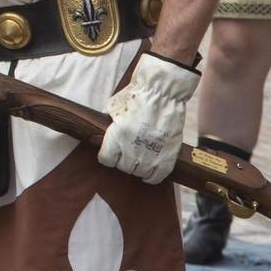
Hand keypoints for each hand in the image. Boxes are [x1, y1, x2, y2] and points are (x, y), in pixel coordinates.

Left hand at [97, 53, 197, 183]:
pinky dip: (152, 176)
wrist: (163, 93)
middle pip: (123, 167)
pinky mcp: (167, 158)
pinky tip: (151, 170)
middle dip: (123, 159)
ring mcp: (151, 156)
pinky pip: (157, 177)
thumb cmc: (137, 96)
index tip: (110, 153)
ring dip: (138, 167)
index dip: (107, 156)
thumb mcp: (114, 107)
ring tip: (140, 158)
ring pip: (139, 172)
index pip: (106, 160)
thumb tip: (103, 130)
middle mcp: (132, 149)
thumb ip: (109, 123)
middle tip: (128, 151)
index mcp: (117, 137)